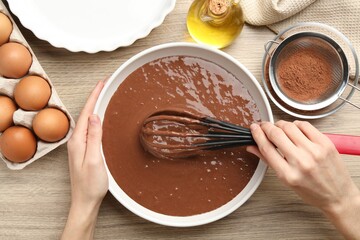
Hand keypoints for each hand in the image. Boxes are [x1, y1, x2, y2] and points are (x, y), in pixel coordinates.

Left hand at [61, 80, 107, 239]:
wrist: (85, 201)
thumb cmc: (91, 184)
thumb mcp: (95, 159)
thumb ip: (94, 137)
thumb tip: (95, 116)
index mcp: (78, 141)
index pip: (87, 113)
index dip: (94, 96)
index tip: (102, 83)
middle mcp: (76, 141)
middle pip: (86, 113)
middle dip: (95, 97)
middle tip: (105, 84)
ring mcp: (79, 146)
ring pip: (88, 120)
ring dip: (95, 106)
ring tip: (103, 95)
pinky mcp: (84, 150)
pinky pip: (89, 129)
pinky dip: (95, 118)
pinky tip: (100, 117)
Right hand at [246, 120, 359, 238]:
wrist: (337, 195)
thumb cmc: (312, 191)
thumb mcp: (286, 180)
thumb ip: (268, 160)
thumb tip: (252, 147)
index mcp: (288, 174)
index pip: (266, 147)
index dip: (257, 135)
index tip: (254, 129)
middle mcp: (301, 161)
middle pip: (276, 134)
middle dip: (266, 126)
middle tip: (264, 126)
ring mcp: (314, 151)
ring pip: (289, 126)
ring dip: (280, 125)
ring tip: (279, 129)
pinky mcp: (325, 143)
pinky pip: (305, 125)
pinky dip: (296, 124)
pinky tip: (294, 130)